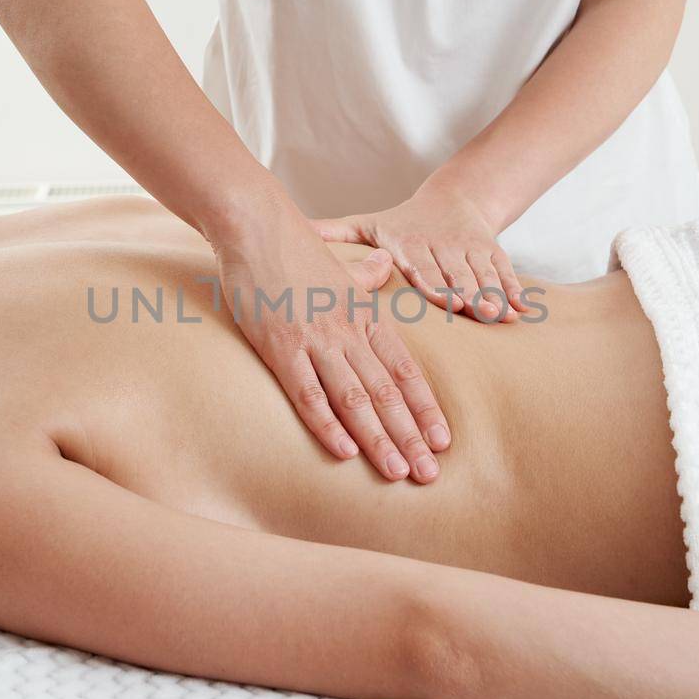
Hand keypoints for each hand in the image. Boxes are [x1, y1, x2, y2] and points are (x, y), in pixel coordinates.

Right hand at [210, 212, 451, 483]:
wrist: (256, 225)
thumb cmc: (294, 246)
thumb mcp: (339, 263)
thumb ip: (365, 274)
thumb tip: (384, 267)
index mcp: (364, 315)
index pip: (404, 370)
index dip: (424, 408)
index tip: (442, 441)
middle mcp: (348, 331)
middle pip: (387, 392)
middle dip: (410, 436)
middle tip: (429, 474)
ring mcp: (315, 340)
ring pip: (355, 398)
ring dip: (378, 439)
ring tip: (397, 473)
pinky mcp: (280, 347)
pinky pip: (308, 394)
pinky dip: (327, 425)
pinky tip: (344, 452)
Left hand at [310, 181, 531, 323]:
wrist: (455, 198)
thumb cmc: (402, 225)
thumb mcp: (367, 224)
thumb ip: (334, 234)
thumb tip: (293, 231)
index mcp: (410, 243)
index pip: (423, 265)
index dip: (435, 281)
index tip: (443, 298)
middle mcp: (443, 246)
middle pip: (456, 274)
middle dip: (467, 295)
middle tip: (473, 313)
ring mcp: (471, 250)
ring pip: (483, 275)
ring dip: (494, 296)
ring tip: (501, 317)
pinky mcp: (493, 254)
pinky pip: (505, 274)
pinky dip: (515, 292)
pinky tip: (525, 313)